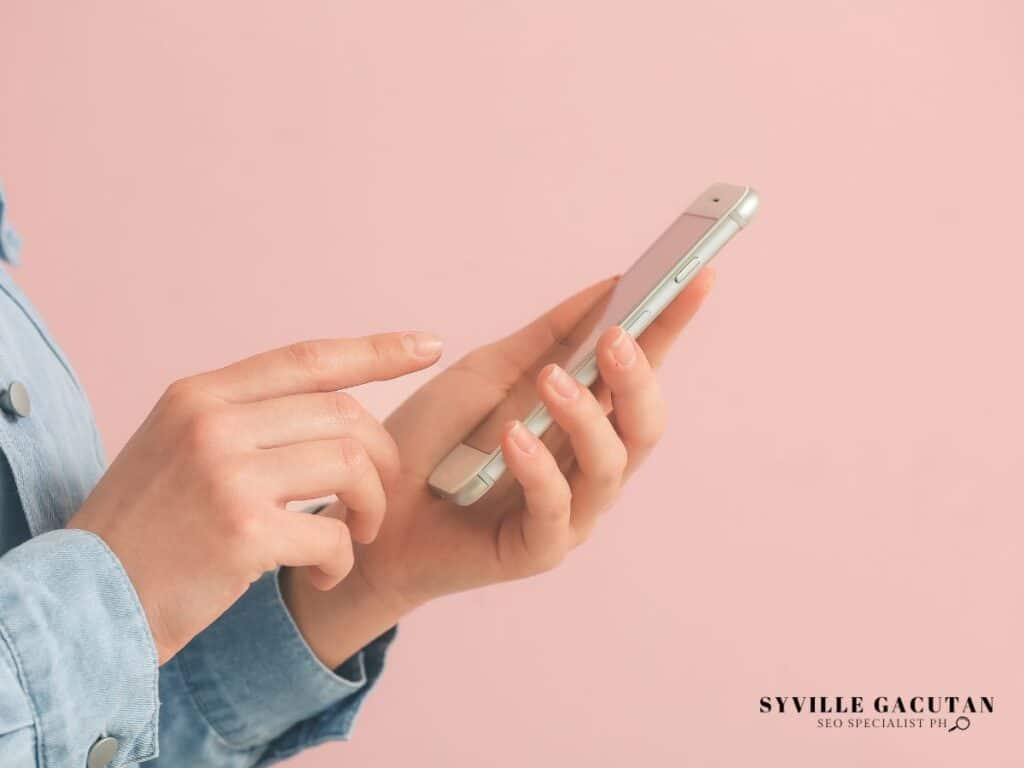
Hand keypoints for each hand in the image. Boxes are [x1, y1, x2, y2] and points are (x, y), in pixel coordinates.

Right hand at [68, 332, 442, 662]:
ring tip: (353, 537)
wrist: (83, 601)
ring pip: (350, 464)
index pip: (307, 358)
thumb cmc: (145, 529)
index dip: (376, 350)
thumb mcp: (179, 446)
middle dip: (381, 461)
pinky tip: (319, 575)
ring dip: (370, 509)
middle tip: (373, 503)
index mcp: (200, 394)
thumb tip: (333, 409)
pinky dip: (341, 560)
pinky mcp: (241, 532)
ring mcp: (226, 473)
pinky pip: (332, 534)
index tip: (428, 345)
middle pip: (343, 415)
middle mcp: (213, 421)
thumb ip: (245, 418)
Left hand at [283, 271, 714, 666]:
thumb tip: (609, 285)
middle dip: (640, 377)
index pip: (639, 370)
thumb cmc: (434, 443)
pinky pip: (556, 509)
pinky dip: (539, 468)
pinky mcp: (537, 549)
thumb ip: (546, 338)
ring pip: (611, 464)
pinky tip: (514, 436)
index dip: (671, 326)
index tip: (697, 276)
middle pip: (645, 423)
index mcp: (583, 419)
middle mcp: (587, 464)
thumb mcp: (486, 373)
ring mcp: (569, 510)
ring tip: (553, 380)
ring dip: (586, 416)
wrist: (373, 512)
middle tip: (617, 337)